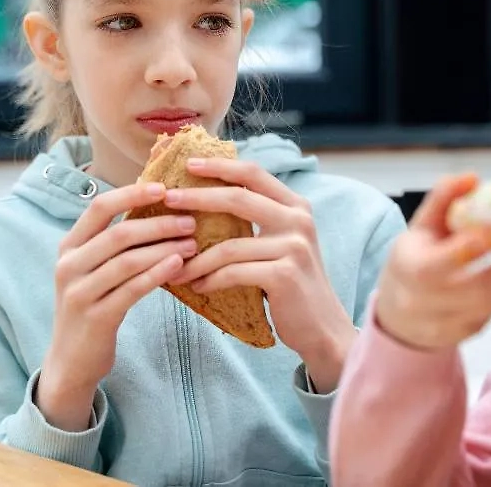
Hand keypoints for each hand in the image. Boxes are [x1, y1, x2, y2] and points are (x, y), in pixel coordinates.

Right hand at [38, 182, 198, 430]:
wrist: (73, 359)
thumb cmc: (95, 303)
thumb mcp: (95, 268)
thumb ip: (116, 241)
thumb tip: (160, 206)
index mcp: (69, 245)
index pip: (99, 208)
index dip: (132, 194)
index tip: (165, 188)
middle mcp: (69, 265)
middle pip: (119, 234)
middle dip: (158, 224)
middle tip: (191, 221)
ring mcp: (79, 292)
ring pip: (127, 261)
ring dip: (164, 248)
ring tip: (193, 243)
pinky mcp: (95, 317)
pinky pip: (131, 289)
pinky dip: (157, 274)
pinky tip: (179, 265)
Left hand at [164, 158, 354, 392]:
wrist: (322, 326)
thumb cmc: (293, 284)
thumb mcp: (283, 242)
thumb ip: (260, 220)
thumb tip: (208, 200)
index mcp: (296, 206)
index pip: (253, 174)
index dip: (220, 166)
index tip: (189, 164)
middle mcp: (298, 220)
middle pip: (238, 199)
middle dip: (198, 197)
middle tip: (168, 200)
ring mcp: (293, 246)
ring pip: (229, 245)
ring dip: (196, 258)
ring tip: (174, 268)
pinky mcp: (284, 274)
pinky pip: (233, 273)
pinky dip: (210, 280)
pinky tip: (197, 287)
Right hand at [374, 174, 490, 350]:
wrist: (400, 313)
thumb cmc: (414, 258)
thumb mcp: (420, 226)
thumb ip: (442, 199)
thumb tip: (472, 177)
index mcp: (410, 269)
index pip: (435, 265)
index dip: (465, 250)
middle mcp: (425, 302)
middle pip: (477, 290)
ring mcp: (446, 323)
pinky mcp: (466, 333)